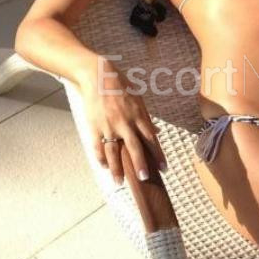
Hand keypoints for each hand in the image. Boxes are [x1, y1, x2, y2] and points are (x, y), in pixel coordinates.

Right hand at [80, 60, 167, 186]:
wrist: (98, 76)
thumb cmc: (120, 86)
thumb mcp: (138, 99)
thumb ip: (146, 117)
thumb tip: (155, 131)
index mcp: (138, 116)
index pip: (151, 140)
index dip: (158, 155)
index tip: (163, 168)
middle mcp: (125, 123)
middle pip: (134, 148)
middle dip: (140, 165)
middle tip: (145, 178)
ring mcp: (109, 126)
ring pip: (114, 152)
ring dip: (117, 168)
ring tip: (119, 182)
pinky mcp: (94, 126)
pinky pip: (98, 146)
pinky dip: (100, 157)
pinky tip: (103, 166)